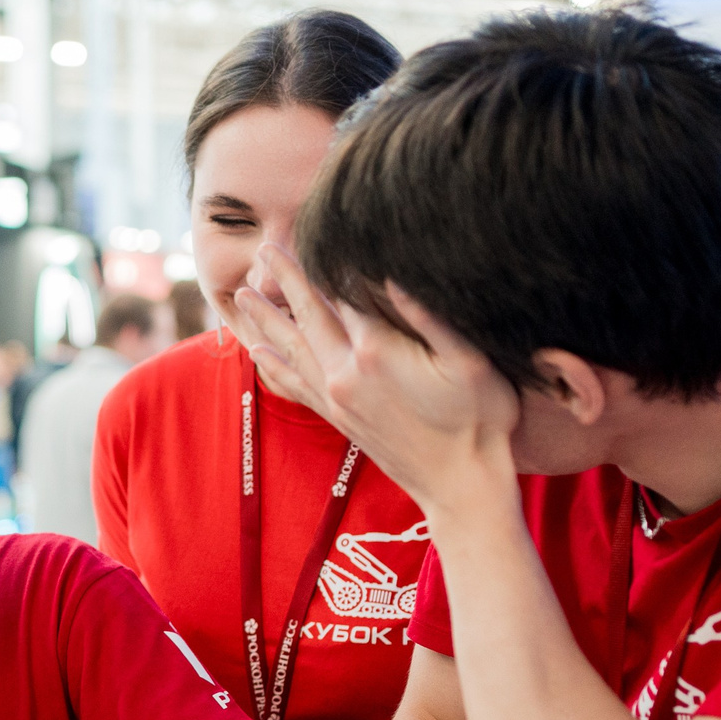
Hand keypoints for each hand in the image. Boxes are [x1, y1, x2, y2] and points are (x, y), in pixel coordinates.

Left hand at [229, 242, 520, 515]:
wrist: (461, 488)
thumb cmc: (480, 422)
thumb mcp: (470, 362)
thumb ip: (429, 318)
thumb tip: (392, 276)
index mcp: (376, 350)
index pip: (341, 293)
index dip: (325, 261)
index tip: (307, 232)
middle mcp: (346, 372)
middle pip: (307, 315)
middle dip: (284, 280)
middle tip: (262, 250)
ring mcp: (338, 398)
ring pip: (291, 349)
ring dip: (265, 320)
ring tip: (240, 296)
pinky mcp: (338, 418)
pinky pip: (294, 386)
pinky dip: (273, 366)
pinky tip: (257, 353)